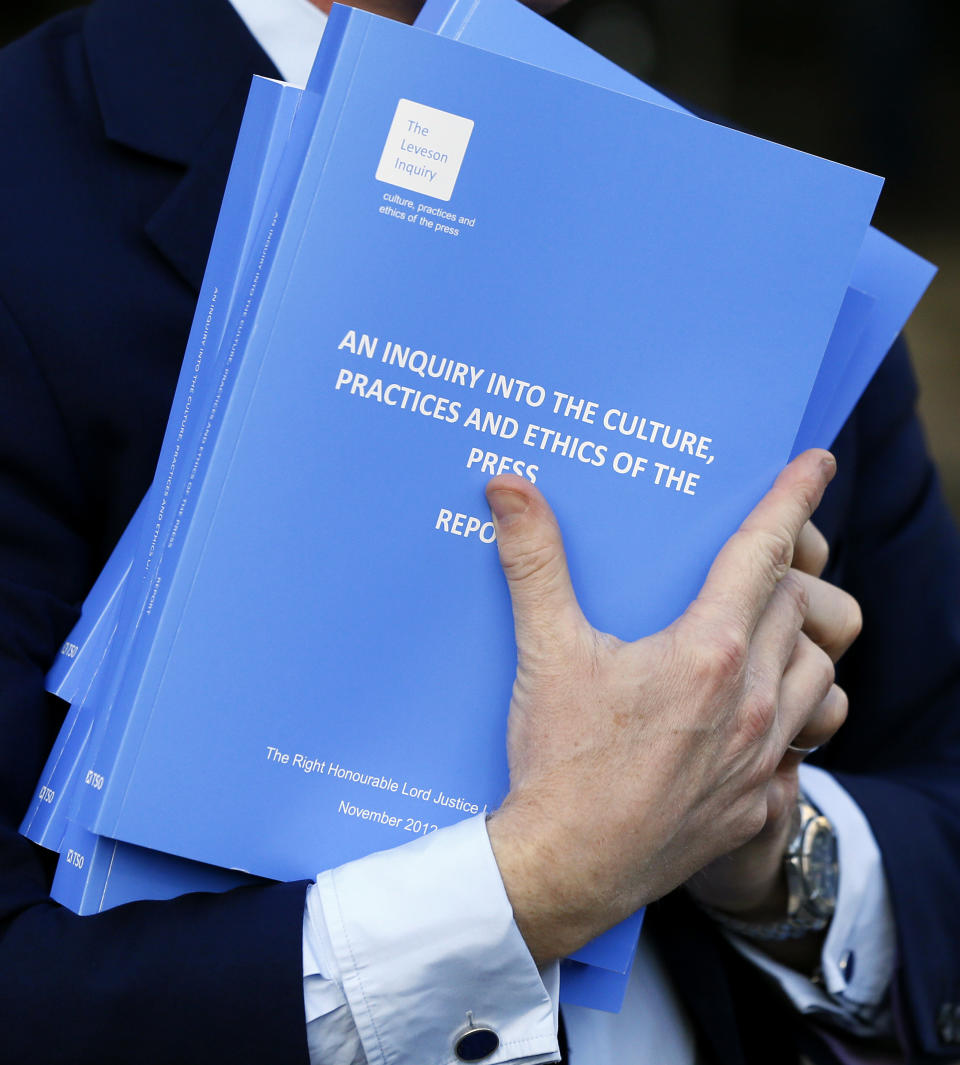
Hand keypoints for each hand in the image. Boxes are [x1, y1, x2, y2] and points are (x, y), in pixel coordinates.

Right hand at [484, 450, 855, 963]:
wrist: (566, 869)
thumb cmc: (559, 762)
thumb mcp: (545, 652)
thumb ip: (534, 561)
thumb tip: (508, 487)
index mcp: (707, 652)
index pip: (764, 552)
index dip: (793, 499)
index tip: (817, 462)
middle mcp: (752, 700)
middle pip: (797, 606)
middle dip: (782, 574)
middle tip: (755, 561)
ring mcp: (763, 756)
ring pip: (818, 672)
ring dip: (795, 643)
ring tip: (758, 636)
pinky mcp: (758, 800)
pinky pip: (804, 740)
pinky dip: (789, 713)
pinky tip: (749, 716)